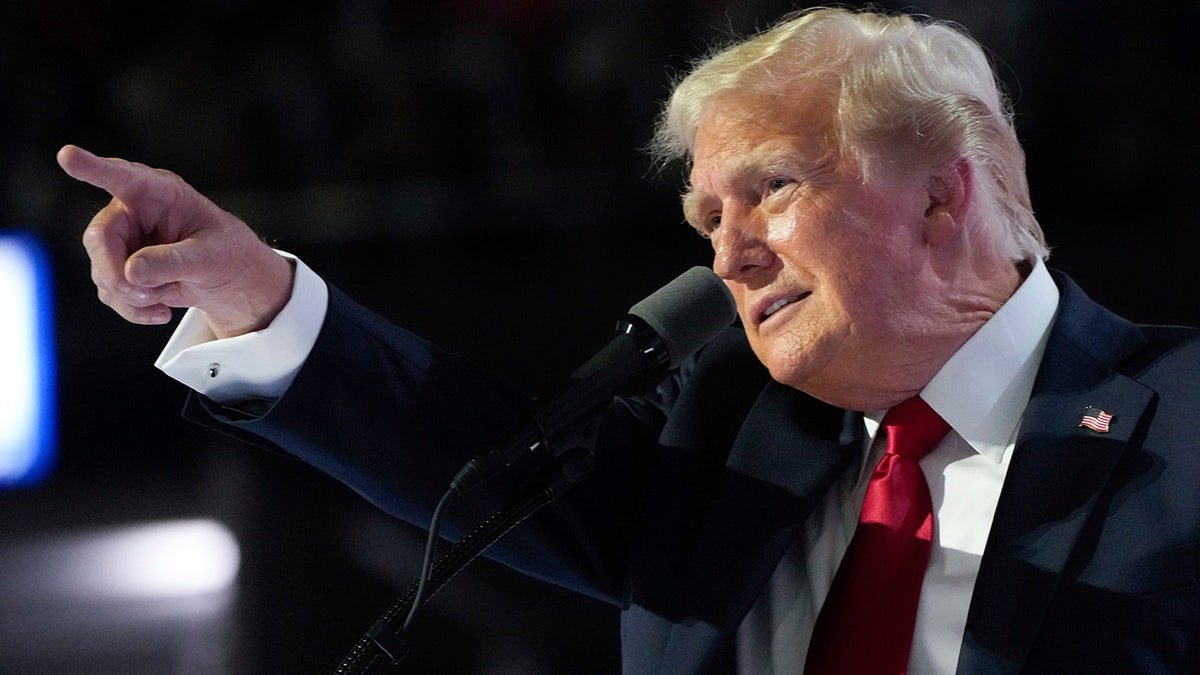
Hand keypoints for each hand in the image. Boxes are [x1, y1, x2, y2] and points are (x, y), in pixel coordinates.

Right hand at [58, 145, 293, 338]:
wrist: (232, 281)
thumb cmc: (227, 255)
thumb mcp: (212, 258)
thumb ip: (174, 262)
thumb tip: (132, 272)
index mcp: (160, 193)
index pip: (124, 178)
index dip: (94, 168)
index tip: (68, 155)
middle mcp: (133, 212)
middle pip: (99, 239)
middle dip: (116, 273)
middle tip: (144, 293)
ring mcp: (123, 242)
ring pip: (102, 272)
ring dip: (133, 295)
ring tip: (169, 294)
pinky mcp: (120, 268)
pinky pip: (110, 293)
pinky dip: (133, 309)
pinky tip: (161, 311)